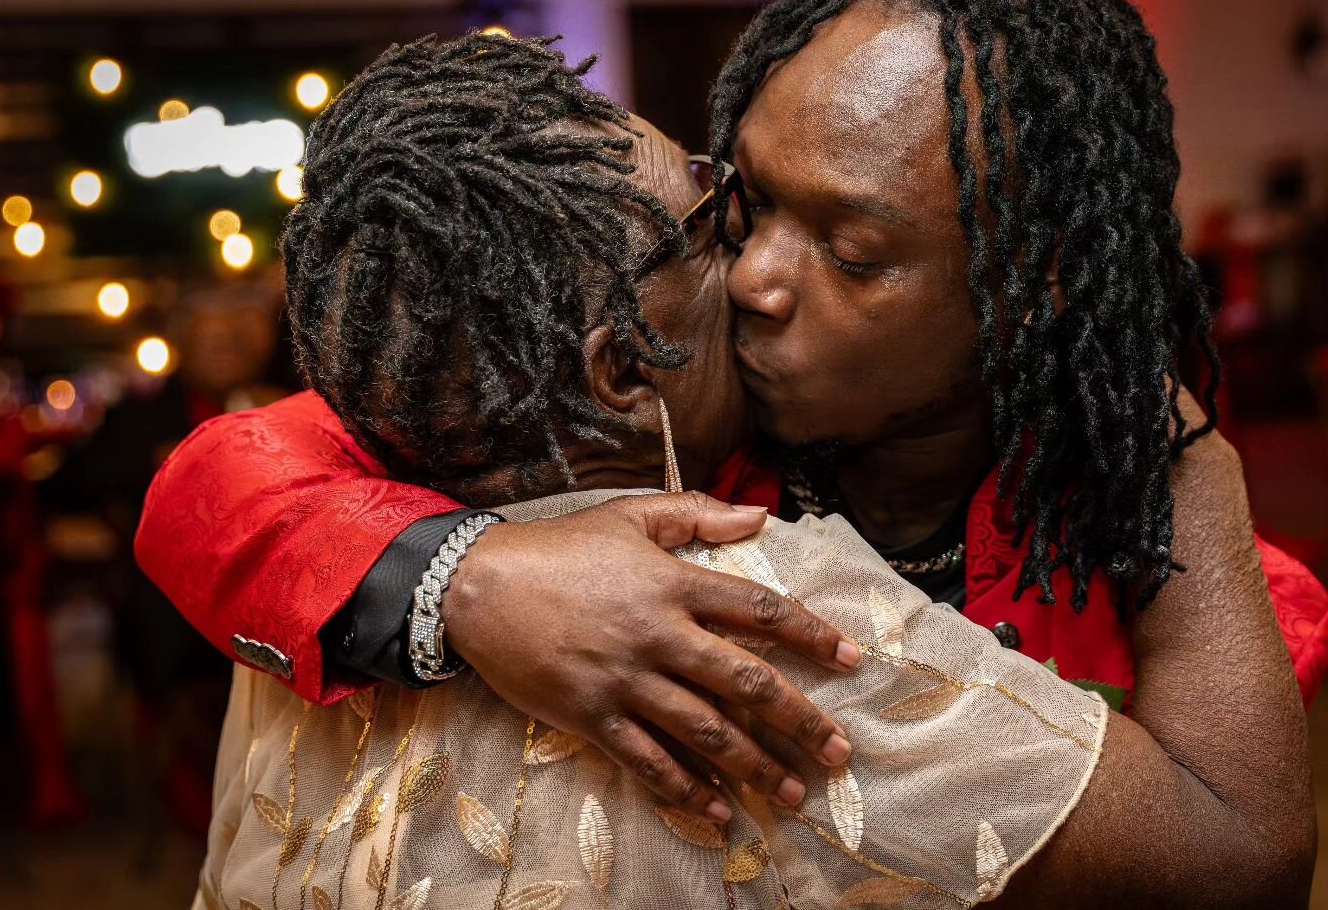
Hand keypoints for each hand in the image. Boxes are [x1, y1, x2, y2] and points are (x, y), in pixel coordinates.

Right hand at [443, 491, 861, 821]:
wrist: (477, 586)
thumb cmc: (558, 548)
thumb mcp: (629, 516)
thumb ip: (697, 515)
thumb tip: (761, 516)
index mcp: (672, 584)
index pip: (757, 611)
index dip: (810, 635)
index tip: (850, 659)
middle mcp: (657, 635)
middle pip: (744, 681)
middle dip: (799, 719)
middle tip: (838, 752)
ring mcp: (625, 680)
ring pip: (705, 731)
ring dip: (755, 765)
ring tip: (795, 792)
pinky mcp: (593, 716)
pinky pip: (648, 761)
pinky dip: (686, 790)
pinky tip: (720, 813)